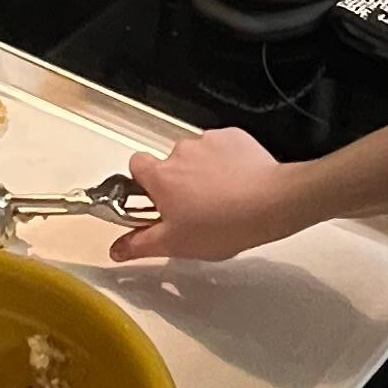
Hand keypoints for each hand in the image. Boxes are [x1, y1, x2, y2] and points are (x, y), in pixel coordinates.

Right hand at [108, 123, 297, 263]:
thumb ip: (140, 245)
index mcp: (160, 176)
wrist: (271, 203)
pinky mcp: (234, 137)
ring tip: (223, 198)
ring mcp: (208, 141)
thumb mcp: (175, 244)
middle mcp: (180, 151)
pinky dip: (227, 163)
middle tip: (195, 208)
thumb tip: (116, 250)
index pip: (135, 165)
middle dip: (179, 182)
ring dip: (204, 172)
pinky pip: (222, 148)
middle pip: (170, 163)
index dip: (143, 182)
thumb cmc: (222, 225)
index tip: (155, 201)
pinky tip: (239, 184)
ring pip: (197, 156)